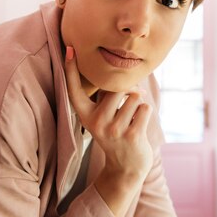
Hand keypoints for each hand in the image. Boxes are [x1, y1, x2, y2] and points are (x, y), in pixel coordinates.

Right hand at [64, 46, 153, 216]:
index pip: (75, 89)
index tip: (70, 48)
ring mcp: (113, 130)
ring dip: (139, 104)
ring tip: (133, 118)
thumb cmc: (117, 133)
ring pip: (134, 97)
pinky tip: (139, 126)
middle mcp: (95, 122)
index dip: (71, 69)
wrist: (127, 167)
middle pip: (116, 88)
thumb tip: (123, 71)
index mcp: (85, 115)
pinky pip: (145, 108)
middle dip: (128, 90)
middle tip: (130, 100)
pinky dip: (146, 113)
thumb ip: (106, 96)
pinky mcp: (131, 135)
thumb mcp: (104, 116)